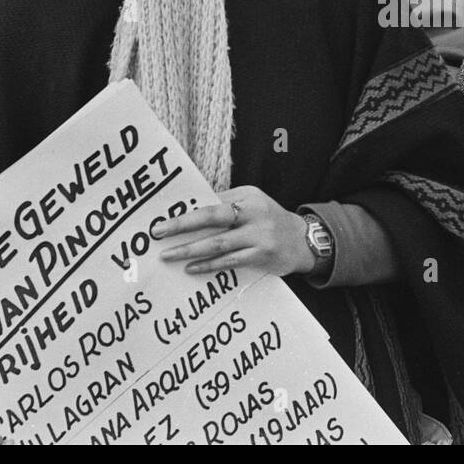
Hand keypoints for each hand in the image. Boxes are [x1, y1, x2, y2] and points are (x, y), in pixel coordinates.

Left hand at [154, 186, 313, 277]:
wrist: (304, 240)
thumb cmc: (269, 221)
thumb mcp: (252, 205)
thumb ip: (226, 206)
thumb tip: (188, 212)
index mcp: (247, 195)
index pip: (211, 201)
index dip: (185, 211)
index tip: (162, 219)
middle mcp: (254, 212)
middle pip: (212, 216)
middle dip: (182, 225)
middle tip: (159, 233)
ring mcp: (259, 234)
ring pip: (218, 242)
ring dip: (190, 249)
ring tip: (168, 255)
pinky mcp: (263, 255)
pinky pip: (230, 261)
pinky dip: (209, 265)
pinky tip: (192, 268)